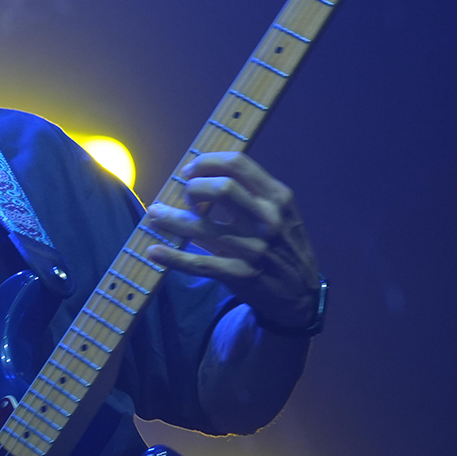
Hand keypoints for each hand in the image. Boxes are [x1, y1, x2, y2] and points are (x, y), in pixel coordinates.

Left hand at [143, 152, 319, 327]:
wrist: (302, 293)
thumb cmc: (284, 246)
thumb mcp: (282, 212)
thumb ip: (253, 192)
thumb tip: (206, 174)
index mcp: (277, 197)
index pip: (237, 164)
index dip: (206, 162)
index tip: (190, 170)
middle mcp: (267, 220)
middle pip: (221, 188)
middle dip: (193, 187)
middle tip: (185, 196)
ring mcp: (254, 249)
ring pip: (201, 227)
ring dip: (170, 218)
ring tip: (154, 214)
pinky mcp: (240, 275)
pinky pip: (199, 264)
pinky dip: (173, 257)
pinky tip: (154, 250)